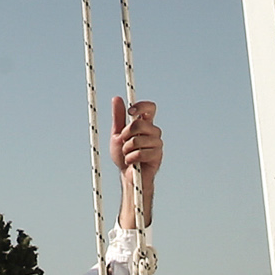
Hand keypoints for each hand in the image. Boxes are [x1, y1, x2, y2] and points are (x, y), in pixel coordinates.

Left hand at [114, 100, 162, 229]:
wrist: (127, 176)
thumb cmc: (123, 155)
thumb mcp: (117, 134)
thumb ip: (118, 117)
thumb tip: (117, 98)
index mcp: (145, 124)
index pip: (150, 108)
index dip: (141, 106)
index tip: (129, 112)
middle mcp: (153, 132)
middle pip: (140, 123)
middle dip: (126, 133)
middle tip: (123, 141)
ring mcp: (157, 143)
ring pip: (139, 139)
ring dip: (127, 148)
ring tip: (127, 154)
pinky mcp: (157, 156)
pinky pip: (142, 152)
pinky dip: (131, 158)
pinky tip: (131, 162)